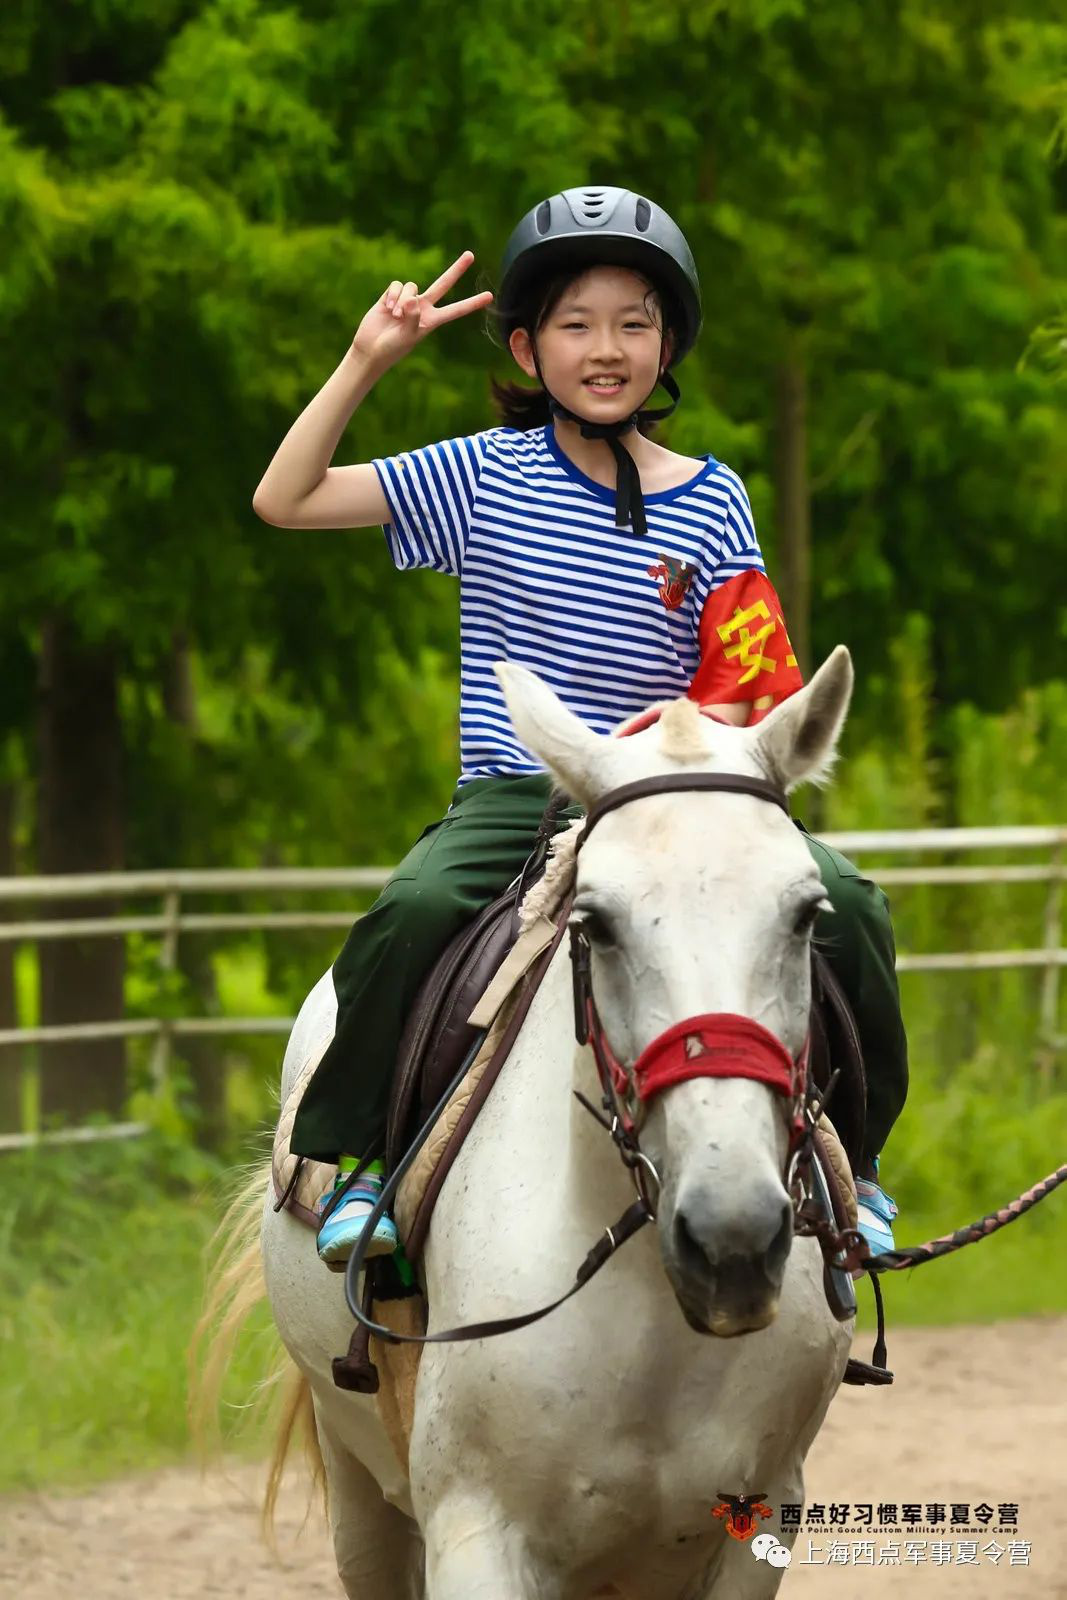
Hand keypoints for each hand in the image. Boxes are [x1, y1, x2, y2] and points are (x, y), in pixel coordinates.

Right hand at [350, 251, 492, 372]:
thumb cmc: (391, 348)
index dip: (472, 303)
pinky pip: (397, 285)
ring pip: (412, 286)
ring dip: (402, 300)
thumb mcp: (406, 337)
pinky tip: (388, 308)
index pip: (456, 310)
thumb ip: (413, 318)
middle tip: (471, 255)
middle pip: (443, 284)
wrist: (370, 349)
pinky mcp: (392, 295)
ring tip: (395, 316)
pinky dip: (393, 295)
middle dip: (456, 269)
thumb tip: (413, 299)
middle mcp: (422, 307)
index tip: (489, 296)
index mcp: (432, 321)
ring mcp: (407, 300)